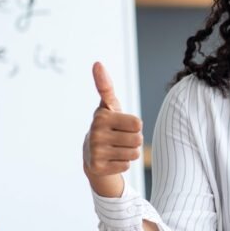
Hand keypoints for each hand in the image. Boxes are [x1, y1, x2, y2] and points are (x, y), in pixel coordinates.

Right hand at [83, 62, 143, 196]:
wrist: (91, 155)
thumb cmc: (107, 125)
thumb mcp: (108, 105)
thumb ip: (105, 85)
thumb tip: (97, 63)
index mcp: (101, 116)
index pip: (138, 123)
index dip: (134, 125)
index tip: (120, 124)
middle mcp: (96, 133)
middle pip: (138, 139)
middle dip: (134, 140)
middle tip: (119, 138)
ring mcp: (96, 152)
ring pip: (134, 154)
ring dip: (129, 152)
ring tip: (116, 148)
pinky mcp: (98, 167)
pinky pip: (127, 166)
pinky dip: (123, 163)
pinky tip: (112, 159)